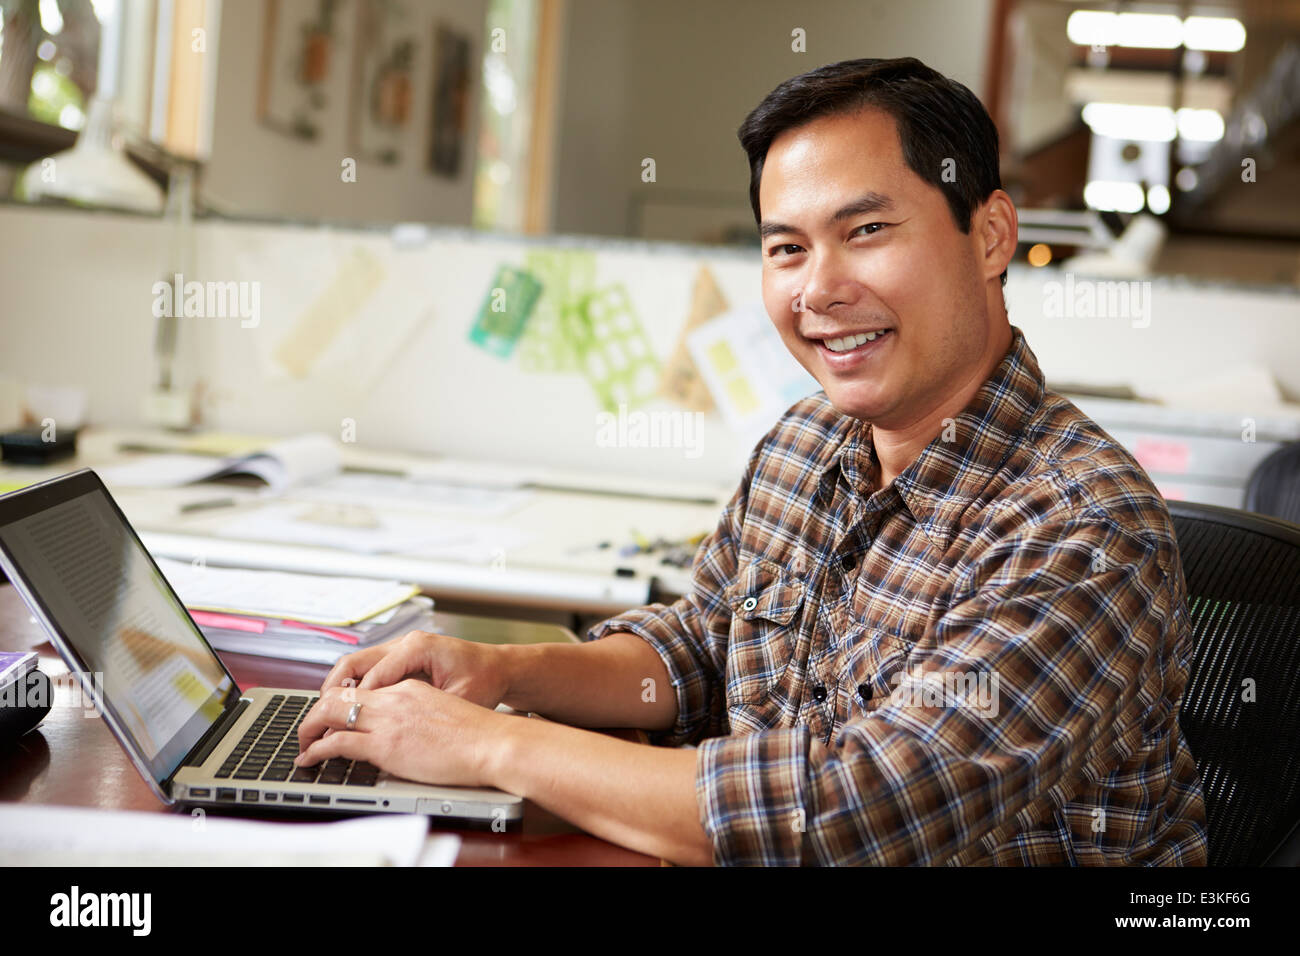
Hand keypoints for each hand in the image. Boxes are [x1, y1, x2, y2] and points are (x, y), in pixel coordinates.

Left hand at [295, 679, 510, 787]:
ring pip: (332, 713)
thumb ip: (418, 713)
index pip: (363, 686)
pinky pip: (338, 741)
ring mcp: (388, 719)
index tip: (331, 714)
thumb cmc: (478, 733)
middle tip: (308, 727)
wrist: (493, 741)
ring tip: (303, 742)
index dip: (340, 699)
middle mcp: (395, 697)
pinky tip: (310, 756)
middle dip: (316, 711)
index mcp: (409, 687)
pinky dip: (317, 748)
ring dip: (310, 727)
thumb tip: (405, 728)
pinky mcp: (386, 744)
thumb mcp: (444, 710)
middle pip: (340, 694)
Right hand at [320, 630, 509, 710]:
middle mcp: (405, 642)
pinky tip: (350, 710)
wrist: (501, 668)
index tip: (337, 728)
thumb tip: (389, 727)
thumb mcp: (457, 700)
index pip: (372, 676)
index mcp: (418, 647)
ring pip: (357, 664)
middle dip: (333, 692)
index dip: (353, 704)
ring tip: (326, 716)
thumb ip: (423, 710)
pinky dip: (355, 688)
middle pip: (354, 663)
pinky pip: (369, 669)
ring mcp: (402, 647)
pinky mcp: (402, 656)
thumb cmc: (485, 681)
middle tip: (317, 719)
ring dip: (340, 689)